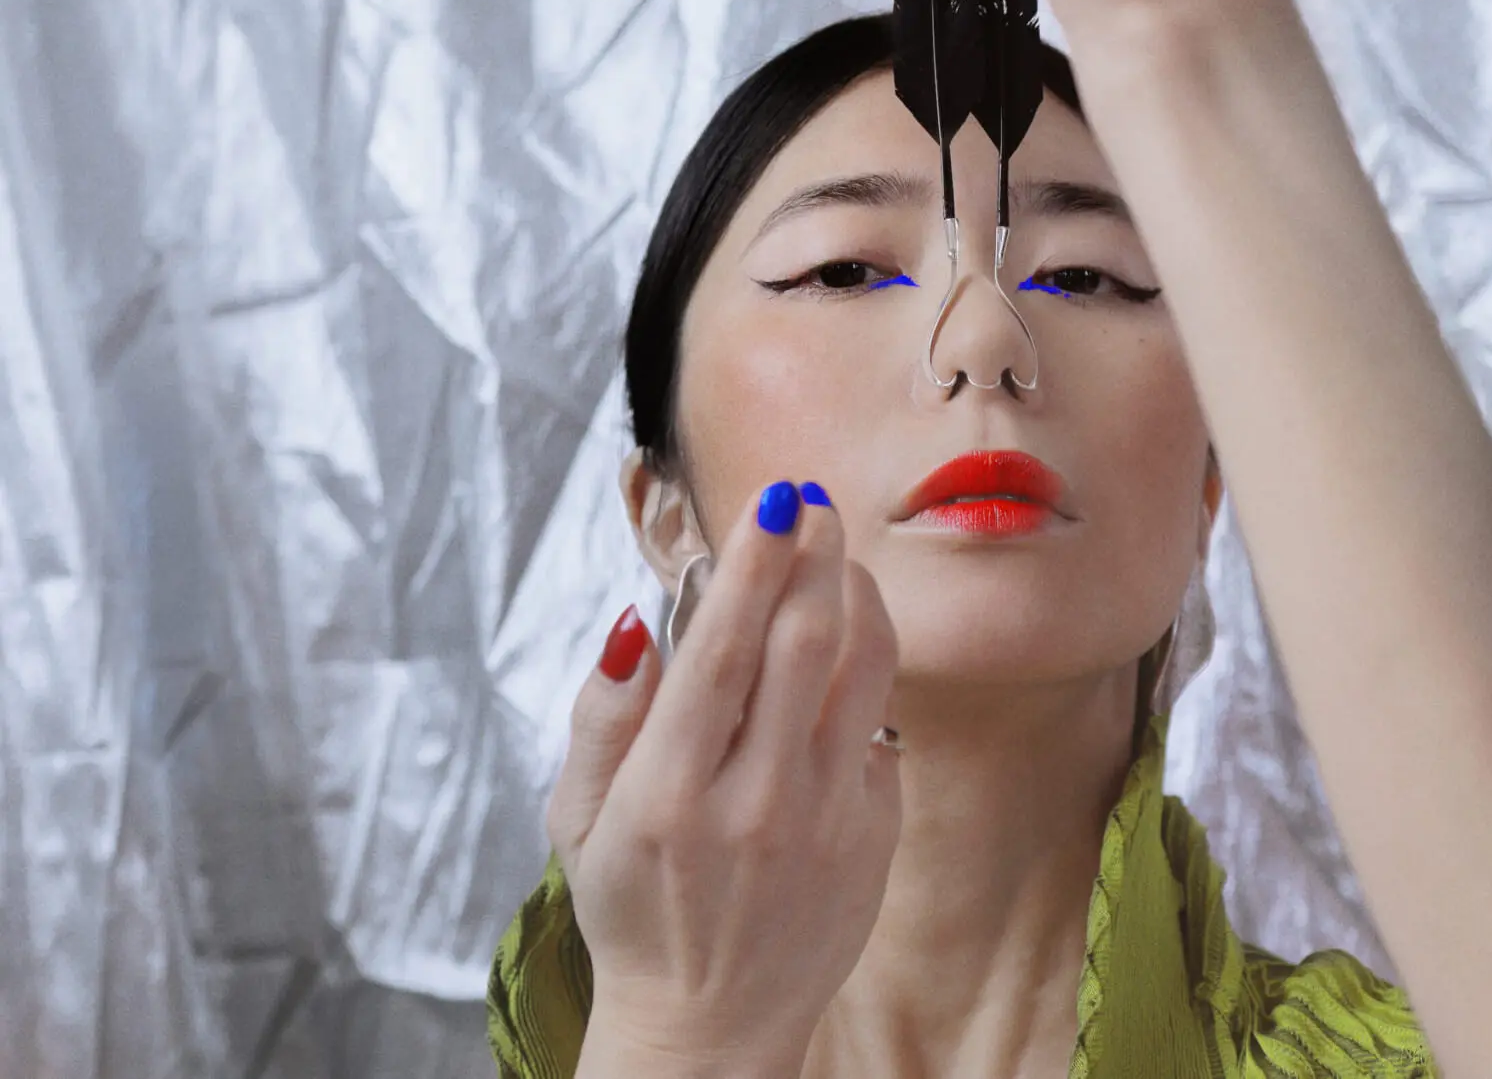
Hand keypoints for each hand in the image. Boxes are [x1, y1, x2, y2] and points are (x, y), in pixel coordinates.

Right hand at [546, 482, 901, 1069]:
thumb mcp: (577, 820)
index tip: (776, 498)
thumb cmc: (635, 908)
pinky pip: (880, 729)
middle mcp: (755, 804)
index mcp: (669, 794)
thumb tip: (640, 621)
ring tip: (837, 559)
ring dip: (857, 596)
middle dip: (817, 556)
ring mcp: (828, 823)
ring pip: (863, 672)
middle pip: (806, 644)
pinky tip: (838, 661)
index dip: (756, 564)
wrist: (707, 1029)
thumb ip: (603, 715)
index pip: (723, 651)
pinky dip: (862, 679)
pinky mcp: (875, 836)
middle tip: (813, 501)